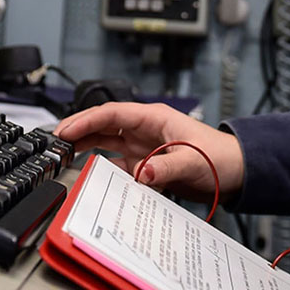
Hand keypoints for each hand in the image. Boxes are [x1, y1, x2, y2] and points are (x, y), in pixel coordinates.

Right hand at [54, 102, 245, 202]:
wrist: (236, 172)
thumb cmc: (220, 157)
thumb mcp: (193, 161)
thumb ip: (167, 168)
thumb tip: (142, 174)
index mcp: (152, 118)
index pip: (110, 114)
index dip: (85, 120)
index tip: (65, 131)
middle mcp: (143, 130)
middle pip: (101, 126)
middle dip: (77, 131)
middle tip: (53, 142)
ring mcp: (142, 147)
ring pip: (104, 143)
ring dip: (84, 147)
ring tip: (61, 155)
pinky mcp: (145, 165)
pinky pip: (116, 165)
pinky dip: (101, 169)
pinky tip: (87, 175)